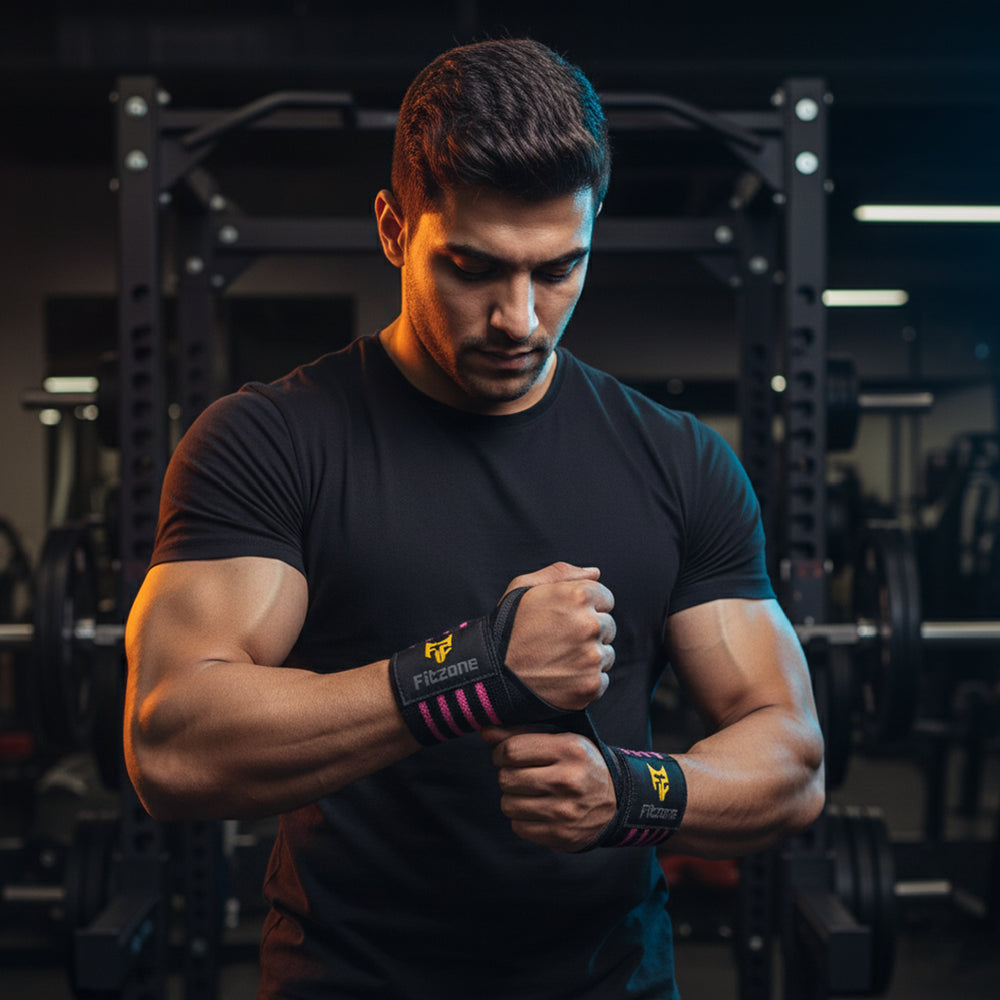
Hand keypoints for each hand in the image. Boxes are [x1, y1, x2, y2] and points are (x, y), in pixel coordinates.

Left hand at [482, 727, 616, 851]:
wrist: (616, 802)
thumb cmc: (580, 765)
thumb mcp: (560, 740)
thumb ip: (522, 733)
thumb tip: (485, 732)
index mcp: (569, 750)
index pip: (511, 750)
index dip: (500, 752)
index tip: (506, 755)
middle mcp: (568, 780)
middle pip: (506, 778)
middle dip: (507, 775)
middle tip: (520, 774)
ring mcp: (564, 811)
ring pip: (508, 805)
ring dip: (513, 798)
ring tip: (530, 793)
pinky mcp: (560, 835)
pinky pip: (518, 827)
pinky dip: (522, 819)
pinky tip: (538, 810)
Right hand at [502, 563, 615, 710]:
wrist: (491, 672)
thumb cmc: (506, 626)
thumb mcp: (524, 586)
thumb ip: (562, 573)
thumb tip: (595, 574)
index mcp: (578, 595)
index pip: (605, 598)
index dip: (585, 607)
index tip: (565, 618)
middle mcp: (589, 625)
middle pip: (608, 626)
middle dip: (588, 632)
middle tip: (558, 640)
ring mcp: (591, 657)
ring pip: (606, 654)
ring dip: (588, 657)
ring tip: (557, 659)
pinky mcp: (590, 685)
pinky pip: (601, 680)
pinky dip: (584, 680)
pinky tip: (560, 676)